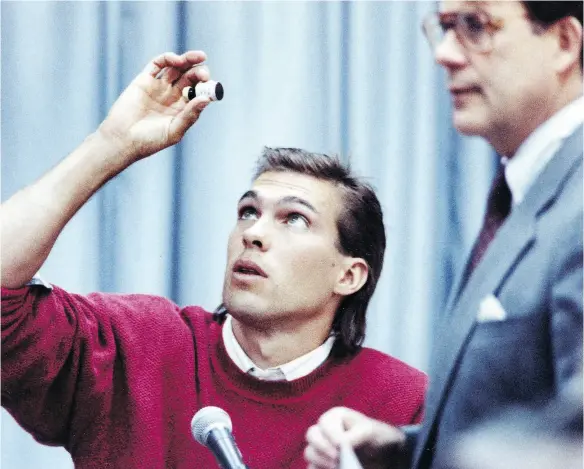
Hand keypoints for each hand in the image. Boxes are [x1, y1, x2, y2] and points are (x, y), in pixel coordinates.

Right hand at [97, 50, 212, 162]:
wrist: (122, 139)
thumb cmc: (150, 141)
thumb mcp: (174, 131)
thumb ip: (190, 115)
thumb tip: (206, 99)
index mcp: (182, 109)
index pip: (198, 92)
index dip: (205, 86)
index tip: (210, 84)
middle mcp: (172, 96)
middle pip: (189, 78)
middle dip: (199, 72)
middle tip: (204, 73)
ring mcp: (159, 87)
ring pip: (176, 68)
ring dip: (188, 60)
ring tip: (198, 58)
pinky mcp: (144, 80)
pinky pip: (157, 64)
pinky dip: (168, 58)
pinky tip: (177, 60)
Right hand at [304, 407, 405, 468]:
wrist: (384, 453)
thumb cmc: (375, 436)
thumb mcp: (368, 431)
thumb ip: (353, 436)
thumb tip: (339, 445)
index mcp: (335, 417)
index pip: (324, 423)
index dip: (330, 434)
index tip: (340, 446)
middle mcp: (325, 431)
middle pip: (311, 435)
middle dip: (322, 447)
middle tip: (336, 458)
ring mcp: (323, 448)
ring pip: (310, 452)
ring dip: (320, 460)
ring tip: (336, 467)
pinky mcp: (322, 464)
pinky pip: (312, 467)